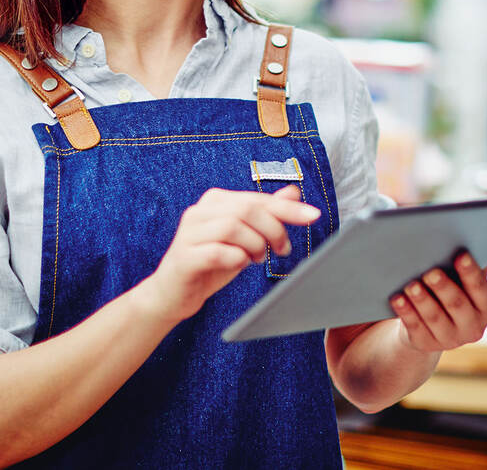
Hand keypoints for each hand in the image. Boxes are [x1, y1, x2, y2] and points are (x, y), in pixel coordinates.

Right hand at [140, 185, 318, 324]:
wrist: (172, 294)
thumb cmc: (211, 262)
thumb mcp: (244, 237)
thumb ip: (266, 214)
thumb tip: (293, 192)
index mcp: (215, 201)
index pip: (258, 199)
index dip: (288, 208)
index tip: (314, 215)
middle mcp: (200, 211)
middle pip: (248, 209)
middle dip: (274, 229)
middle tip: (283, 249)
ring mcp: (189, 233)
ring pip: (233, 227)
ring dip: (255, 245)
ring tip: (257, 258)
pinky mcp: (185, 256)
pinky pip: (218, 252)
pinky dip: (236, 259)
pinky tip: (240, 264)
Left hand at [389, 251, 486, 353]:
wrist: (431, 322)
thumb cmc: (451, 288)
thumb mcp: (462, 280)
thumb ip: (466, 265)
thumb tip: (461, 238)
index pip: (481, 289)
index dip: (471, 272)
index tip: (461, 255)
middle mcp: (473, 328)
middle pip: (457, 305)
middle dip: (444, 287)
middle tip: (431, 272)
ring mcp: (450, 339)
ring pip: (435, 318)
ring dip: (422, 300)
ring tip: (411, 285)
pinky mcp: (426, 344)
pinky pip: (415, 327)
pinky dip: (406, 312)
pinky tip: (397, 298)